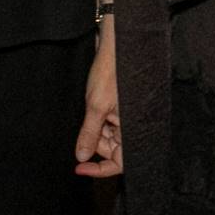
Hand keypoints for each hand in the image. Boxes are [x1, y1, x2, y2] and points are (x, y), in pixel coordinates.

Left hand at [74, 24, 121, 178]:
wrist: (116, 45)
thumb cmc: (110, 72)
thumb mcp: (95, 106)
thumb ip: (89, 134)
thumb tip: (82, 158)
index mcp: (134, 130)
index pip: (120, 163)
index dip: (101, 170)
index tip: (80, 168)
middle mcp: (132, 126)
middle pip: (111, 149)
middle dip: (94, 142)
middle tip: (85, 125)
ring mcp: (124, 117)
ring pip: (106, 135)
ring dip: (94, 128)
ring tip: (92, 107)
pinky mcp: (117, 107)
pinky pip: (105, 122)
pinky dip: (95, 119)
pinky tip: (92, 104)